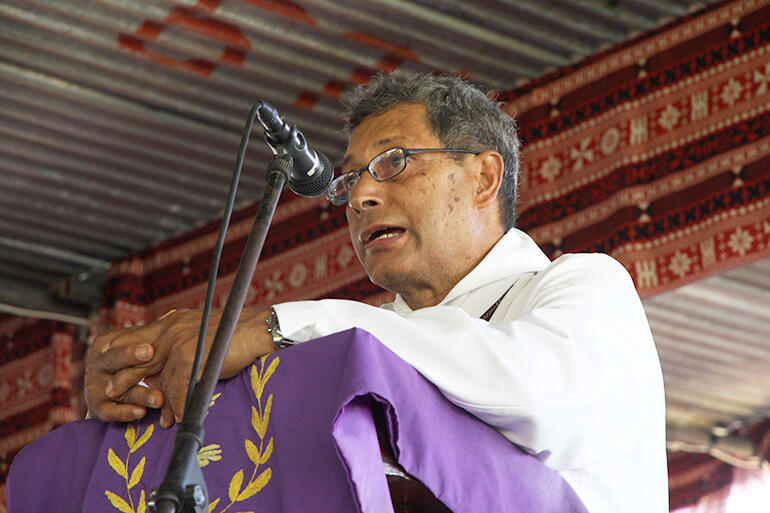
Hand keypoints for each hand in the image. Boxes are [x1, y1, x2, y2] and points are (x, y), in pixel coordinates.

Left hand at [85, 308, 273, 425]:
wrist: (259, 329)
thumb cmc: (235, 335)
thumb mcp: (199, 336)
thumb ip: (180, 349)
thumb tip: (164, 373)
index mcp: (172, 322)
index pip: (138, 340)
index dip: (125, 359)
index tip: (115, 377)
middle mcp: (171, 328)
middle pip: (138, 357)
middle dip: (125, 379)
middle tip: (112, 395)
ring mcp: (178, 342)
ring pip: (162, 379)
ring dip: (165, 403)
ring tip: (166, 419)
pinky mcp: (188, 356)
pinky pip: (178, 388)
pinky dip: (182, 406)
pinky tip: (184, 417)